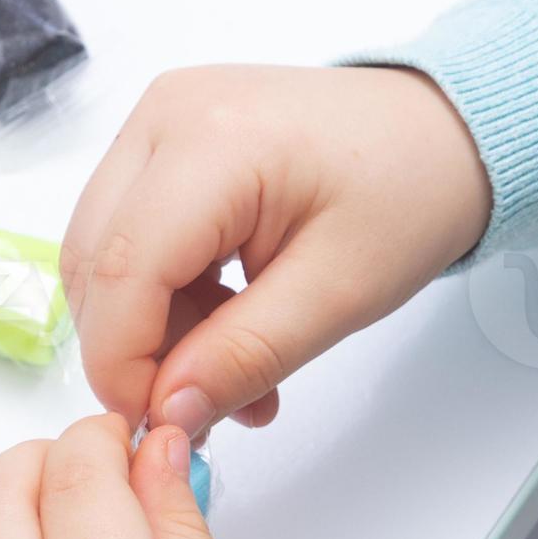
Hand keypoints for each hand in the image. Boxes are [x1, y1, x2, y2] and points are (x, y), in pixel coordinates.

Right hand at [61, 65, 492, 435]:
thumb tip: (168, 412)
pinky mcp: (164, 138)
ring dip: (151, 327)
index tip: (160, 423)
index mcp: (210, 139)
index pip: (122, 271)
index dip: (124, 363)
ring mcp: (158, 120)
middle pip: (97, 261)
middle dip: (137, 350)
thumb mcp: (337, 294)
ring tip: (231, 367)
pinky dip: (161, 295)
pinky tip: (223, 321)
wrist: (440, 131)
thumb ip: (243, 357)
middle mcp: (164, 115)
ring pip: (103, 253)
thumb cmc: (410, 190)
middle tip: (206, 405)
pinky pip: (128, 233)